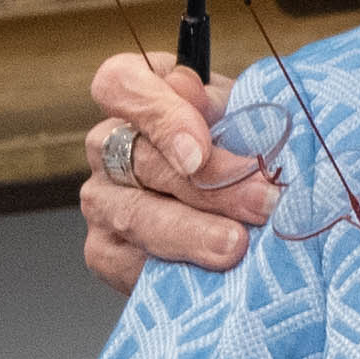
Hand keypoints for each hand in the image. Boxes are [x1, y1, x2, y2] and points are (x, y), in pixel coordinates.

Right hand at [77, 51, 272, 295]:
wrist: (239, 211)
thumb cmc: (236, 147)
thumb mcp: (240, 114)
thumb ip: (220, 101)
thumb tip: (191, 92)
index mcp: (135, 95)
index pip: (120, 84)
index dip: (160, 115)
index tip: (201, 151)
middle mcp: (106, 144)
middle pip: (140, 159)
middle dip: (207, 185)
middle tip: (258, 203)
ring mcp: (101, 198)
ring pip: (135, 215)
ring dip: (192, 232)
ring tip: (238, 244)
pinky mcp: (103, 250)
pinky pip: (129, 263)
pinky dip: (174, 267)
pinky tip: (210, 273)